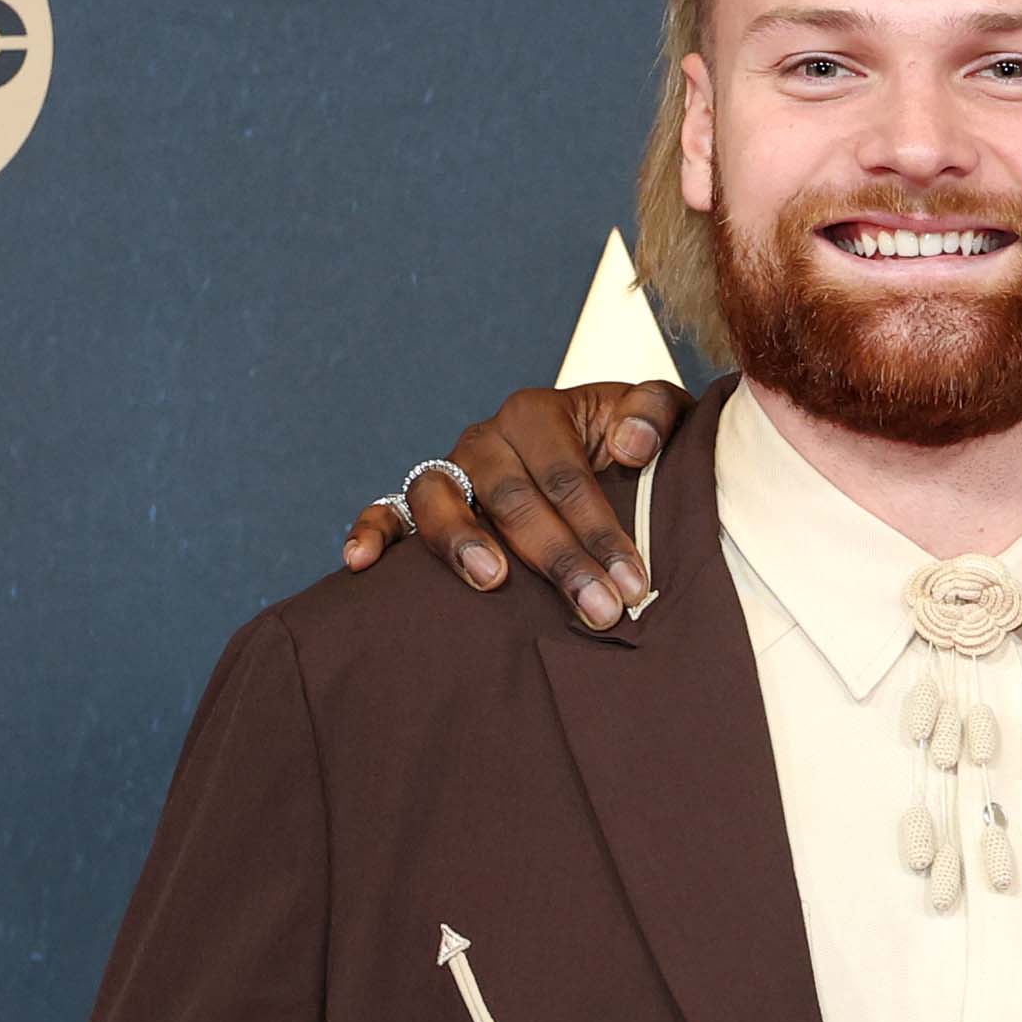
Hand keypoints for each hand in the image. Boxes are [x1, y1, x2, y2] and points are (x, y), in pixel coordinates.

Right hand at [341, 380, 683, 629]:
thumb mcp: (659, 416)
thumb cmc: (632, 447)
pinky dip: (371, 531)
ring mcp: (451, 470)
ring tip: (490, 581)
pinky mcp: (425, 502)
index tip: (633, 583)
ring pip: (440, 498)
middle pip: (512, 498)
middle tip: (597, 609)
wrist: (604, 456)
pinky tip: (361, 563)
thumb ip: (655, 412)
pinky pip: (389, 510)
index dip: (600, 530)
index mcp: (538, 413)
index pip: (566, 476)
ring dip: (462, 541)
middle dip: (557, 559)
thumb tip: (631, 443)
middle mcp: (487, 438)